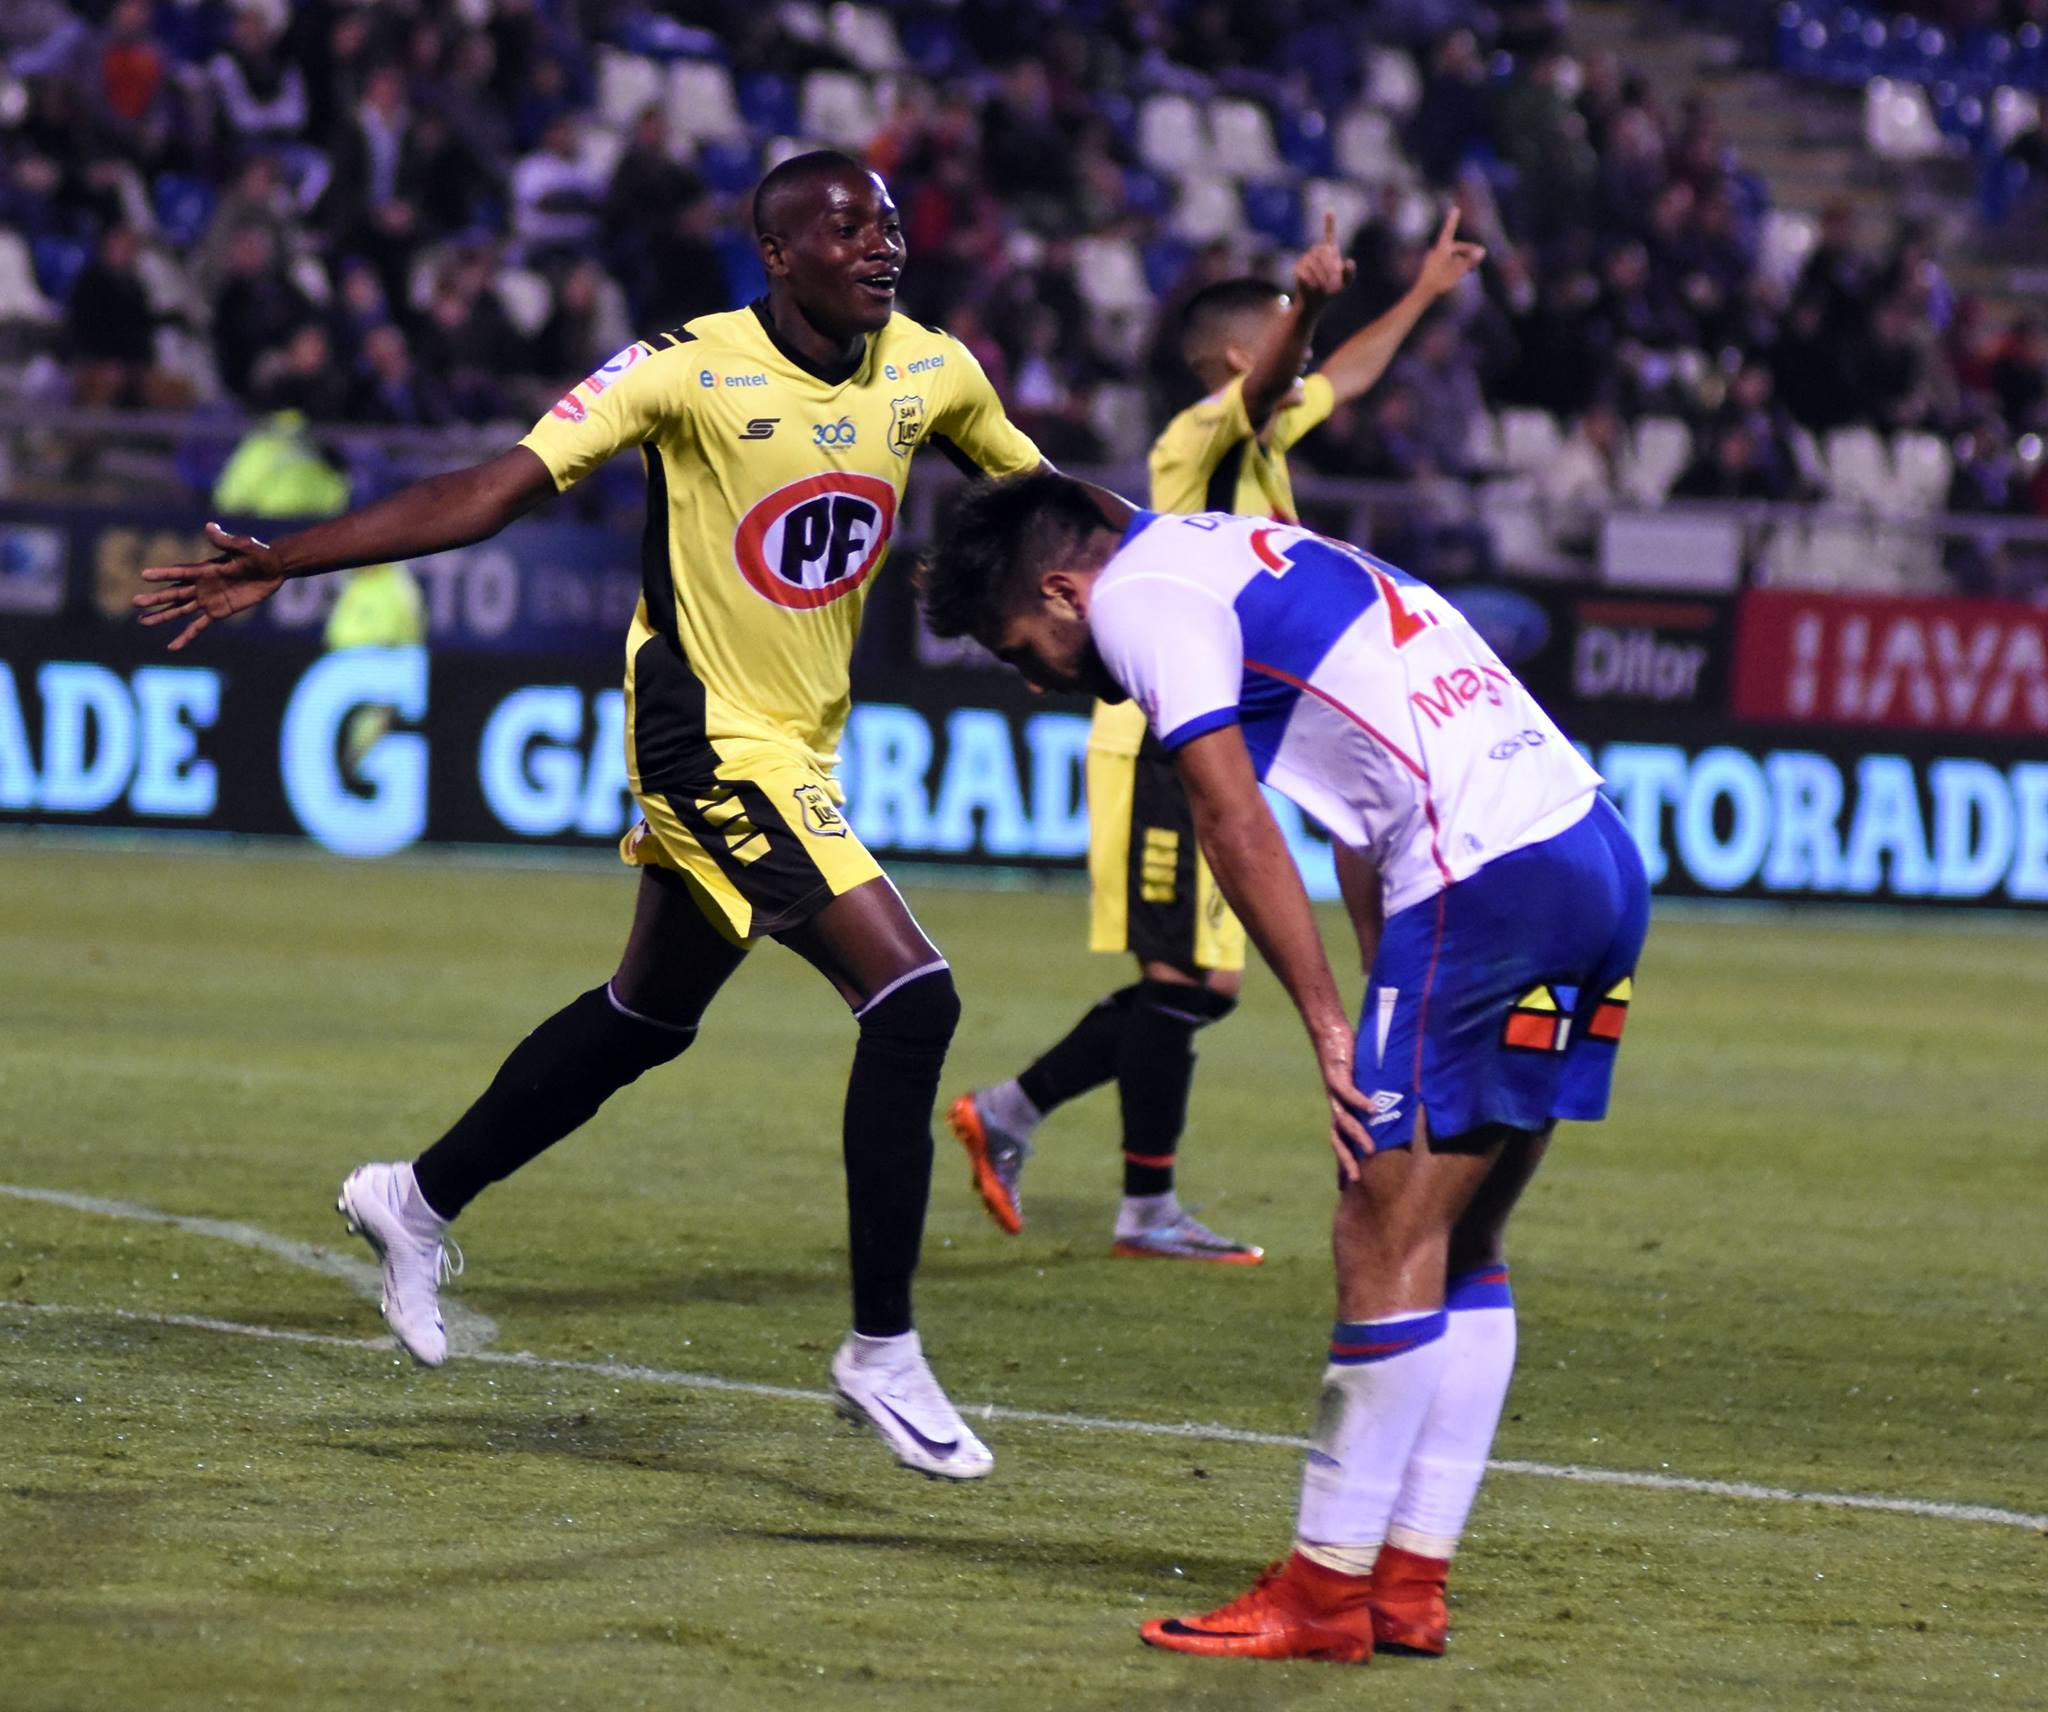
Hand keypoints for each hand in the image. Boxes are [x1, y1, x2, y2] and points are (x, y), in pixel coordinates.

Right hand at [132, 522, 285, 650]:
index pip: (181, 572)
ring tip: (142, 621)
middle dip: (156, 599)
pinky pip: (199, 626)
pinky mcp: (218, 611)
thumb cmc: (259, 554)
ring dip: (162, 616)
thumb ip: (226, 540)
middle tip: (134, 603)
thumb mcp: (244, 547)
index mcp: (206, 569)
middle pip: (175, 593)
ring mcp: (208, 599)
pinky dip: (186, 635)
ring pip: (180, 609)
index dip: (164, 574)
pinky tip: (172, 646)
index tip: (144, 575)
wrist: (273, 569)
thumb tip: (210, 526)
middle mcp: (202, 584)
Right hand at [1294, 211, 1355, 311]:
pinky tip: (1314, 287)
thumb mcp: (1345, 284)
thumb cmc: (1331, 291)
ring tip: (1323, 287)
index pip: (1329, 235)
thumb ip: (1350, 274)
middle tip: (1332, 282)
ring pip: (1313, 263)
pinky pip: (1304, 272)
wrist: (1315, 301)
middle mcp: (1317, 252)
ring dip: (1321, 277)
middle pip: (1323, 253)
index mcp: (1330, 253)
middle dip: (1329, 268)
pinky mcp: (1298, 268)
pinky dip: (1311, 281)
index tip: (1329, 210)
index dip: (1329, 223)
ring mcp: (1306, 259)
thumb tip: (1349, 262)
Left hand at [1310, 1013, 1374, 1181]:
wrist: (1329, 1033)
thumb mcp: (1363, 1084)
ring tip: (1371, 1150)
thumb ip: (1374, 1098)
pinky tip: (1373, 1109)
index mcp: (1340, 1110)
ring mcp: (1334, 1091)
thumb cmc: (1349, 1058)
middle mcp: (1335, 1105)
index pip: (1341, 1142)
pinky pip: (1347, 1092)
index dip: (1342, 1163)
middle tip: (1356, 1181)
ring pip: (1343, 1120)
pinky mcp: (1337, 1074)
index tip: (1347, 1186)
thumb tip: (1390, 1110)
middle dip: (1345, 1160)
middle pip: (1337, 1139)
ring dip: (1357, 1136)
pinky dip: (1360, 1101)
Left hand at [1416, 207, 1486, 299]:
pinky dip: (1456, 264)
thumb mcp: (1458, 271)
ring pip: (1452, 255)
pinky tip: (1461, 273)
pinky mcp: (1432, 267)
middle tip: (1481, 256)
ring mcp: (1433, 259)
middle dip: (1468, 251)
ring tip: (1471, 269)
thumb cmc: (1439, 282)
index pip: (1449, 230)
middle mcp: (1436, 251)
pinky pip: (1447, 262)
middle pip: (1456, 247)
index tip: (1455, 208)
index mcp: (1441, 248)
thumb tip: (1482, 251)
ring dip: (1463, 259)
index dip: (1453, 220)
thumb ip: (1470, 260)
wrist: (1422, 294)